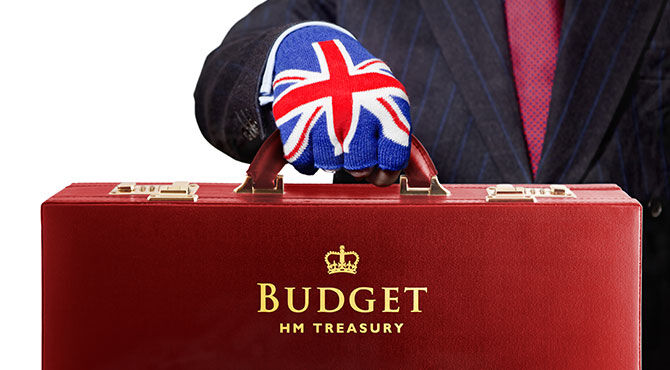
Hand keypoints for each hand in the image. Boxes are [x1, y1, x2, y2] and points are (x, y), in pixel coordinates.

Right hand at [271, 26, 411, 185]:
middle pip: (359, 166)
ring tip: (333, 139)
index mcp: (386, 103)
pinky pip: (303, 163)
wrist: (313, 50)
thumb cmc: (356, 84)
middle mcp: (356, 108)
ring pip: (330, 166)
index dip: (387, 173)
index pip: (393, 156)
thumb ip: (391, 135)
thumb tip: (386, 176)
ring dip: (332, 160)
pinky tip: (314, 143)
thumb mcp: (385, 97)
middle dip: (358, 166)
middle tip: (354, 154)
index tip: (380, 174)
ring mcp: (323, 114)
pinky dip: (308, 160)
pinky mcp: (294, 120)